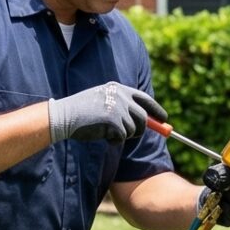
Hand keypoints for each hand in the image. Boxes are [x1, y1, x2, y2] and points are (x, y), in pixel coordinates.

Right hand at [47, 82, 165, 143]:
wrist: (64, 115)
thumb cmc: (82, 111)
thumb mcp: (104, 100)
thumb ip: (122, 106)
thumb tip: (146, 120)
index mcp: (119, 88)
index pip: (145, 99)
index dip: (157, 110)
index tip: (164, 120)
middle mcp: (121, 96)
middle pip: (144, 118)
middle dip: (141, 130)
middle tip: (130, 135)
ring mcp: (118, 108)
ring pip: (133, 130)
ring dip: (123, 135)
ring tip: (106, 131)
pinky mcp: (114, 121)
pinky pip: (122, 137)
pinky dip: (114, 140)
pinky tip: (101, 134)